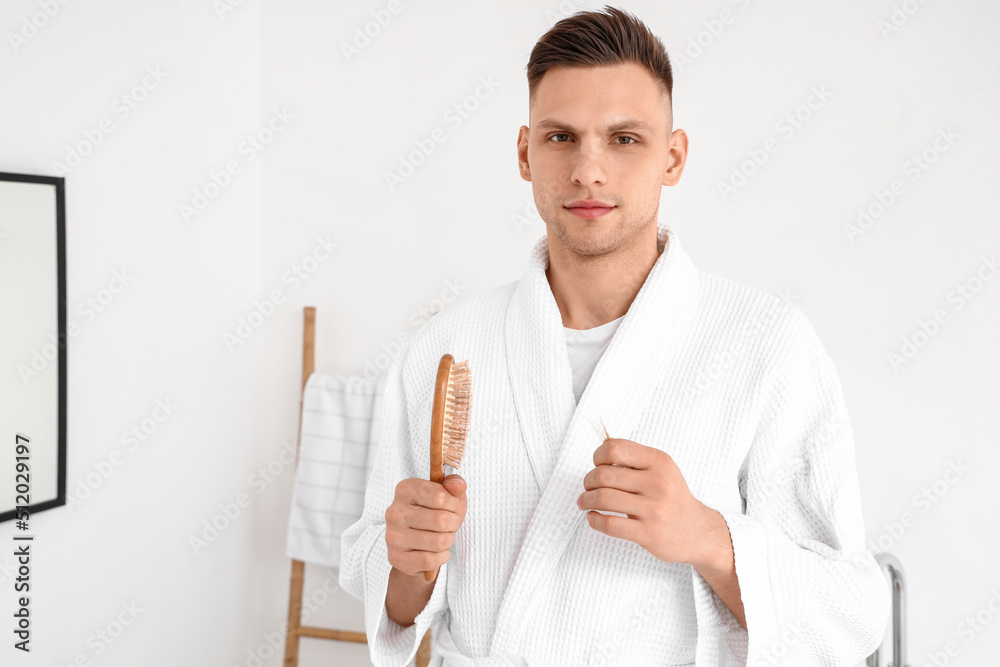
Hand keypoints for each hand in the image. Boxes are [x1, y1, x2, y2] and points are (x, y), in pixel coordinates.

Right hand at [385, 475, 466, 577]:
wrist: (416, 546)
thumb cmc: (434, 515)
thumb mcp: (447, 496)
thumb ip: (454, 486)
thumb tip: (458, 485)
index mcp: (405, 489)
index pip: (439, 496)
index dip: (453, 503)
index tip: (451, 506)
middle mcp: (394, 511)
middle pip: (441, 520)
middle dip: (454, 524)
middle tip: (450, 525)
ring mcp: (392, 536)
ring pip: (438, 542)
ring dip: (448, 541)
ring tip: (442, 537)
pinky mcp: (396, 557)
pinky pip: (430, 560)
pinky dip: (441, 557)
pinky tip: (435, 551)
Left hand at [577, 438, 711, 566]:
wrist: (697, 532)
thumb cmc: (672, 497)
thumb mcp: (662, 469)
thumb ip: (635, 457)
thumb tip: (602, 445)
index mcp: (659, 462)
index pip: (616, 448)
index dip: (598, 456)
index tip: (597, 465)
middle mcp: (658, 483)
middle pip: (604, 475)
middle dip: (588, 481)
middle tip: (588, 487)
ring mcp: (654, 509)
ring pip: (603, 499)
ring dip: (586, 500)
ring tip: (584, 502)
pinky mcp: (648, 533)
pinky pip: (610, 524)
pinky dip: (594, 520)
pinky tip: (593, 517)